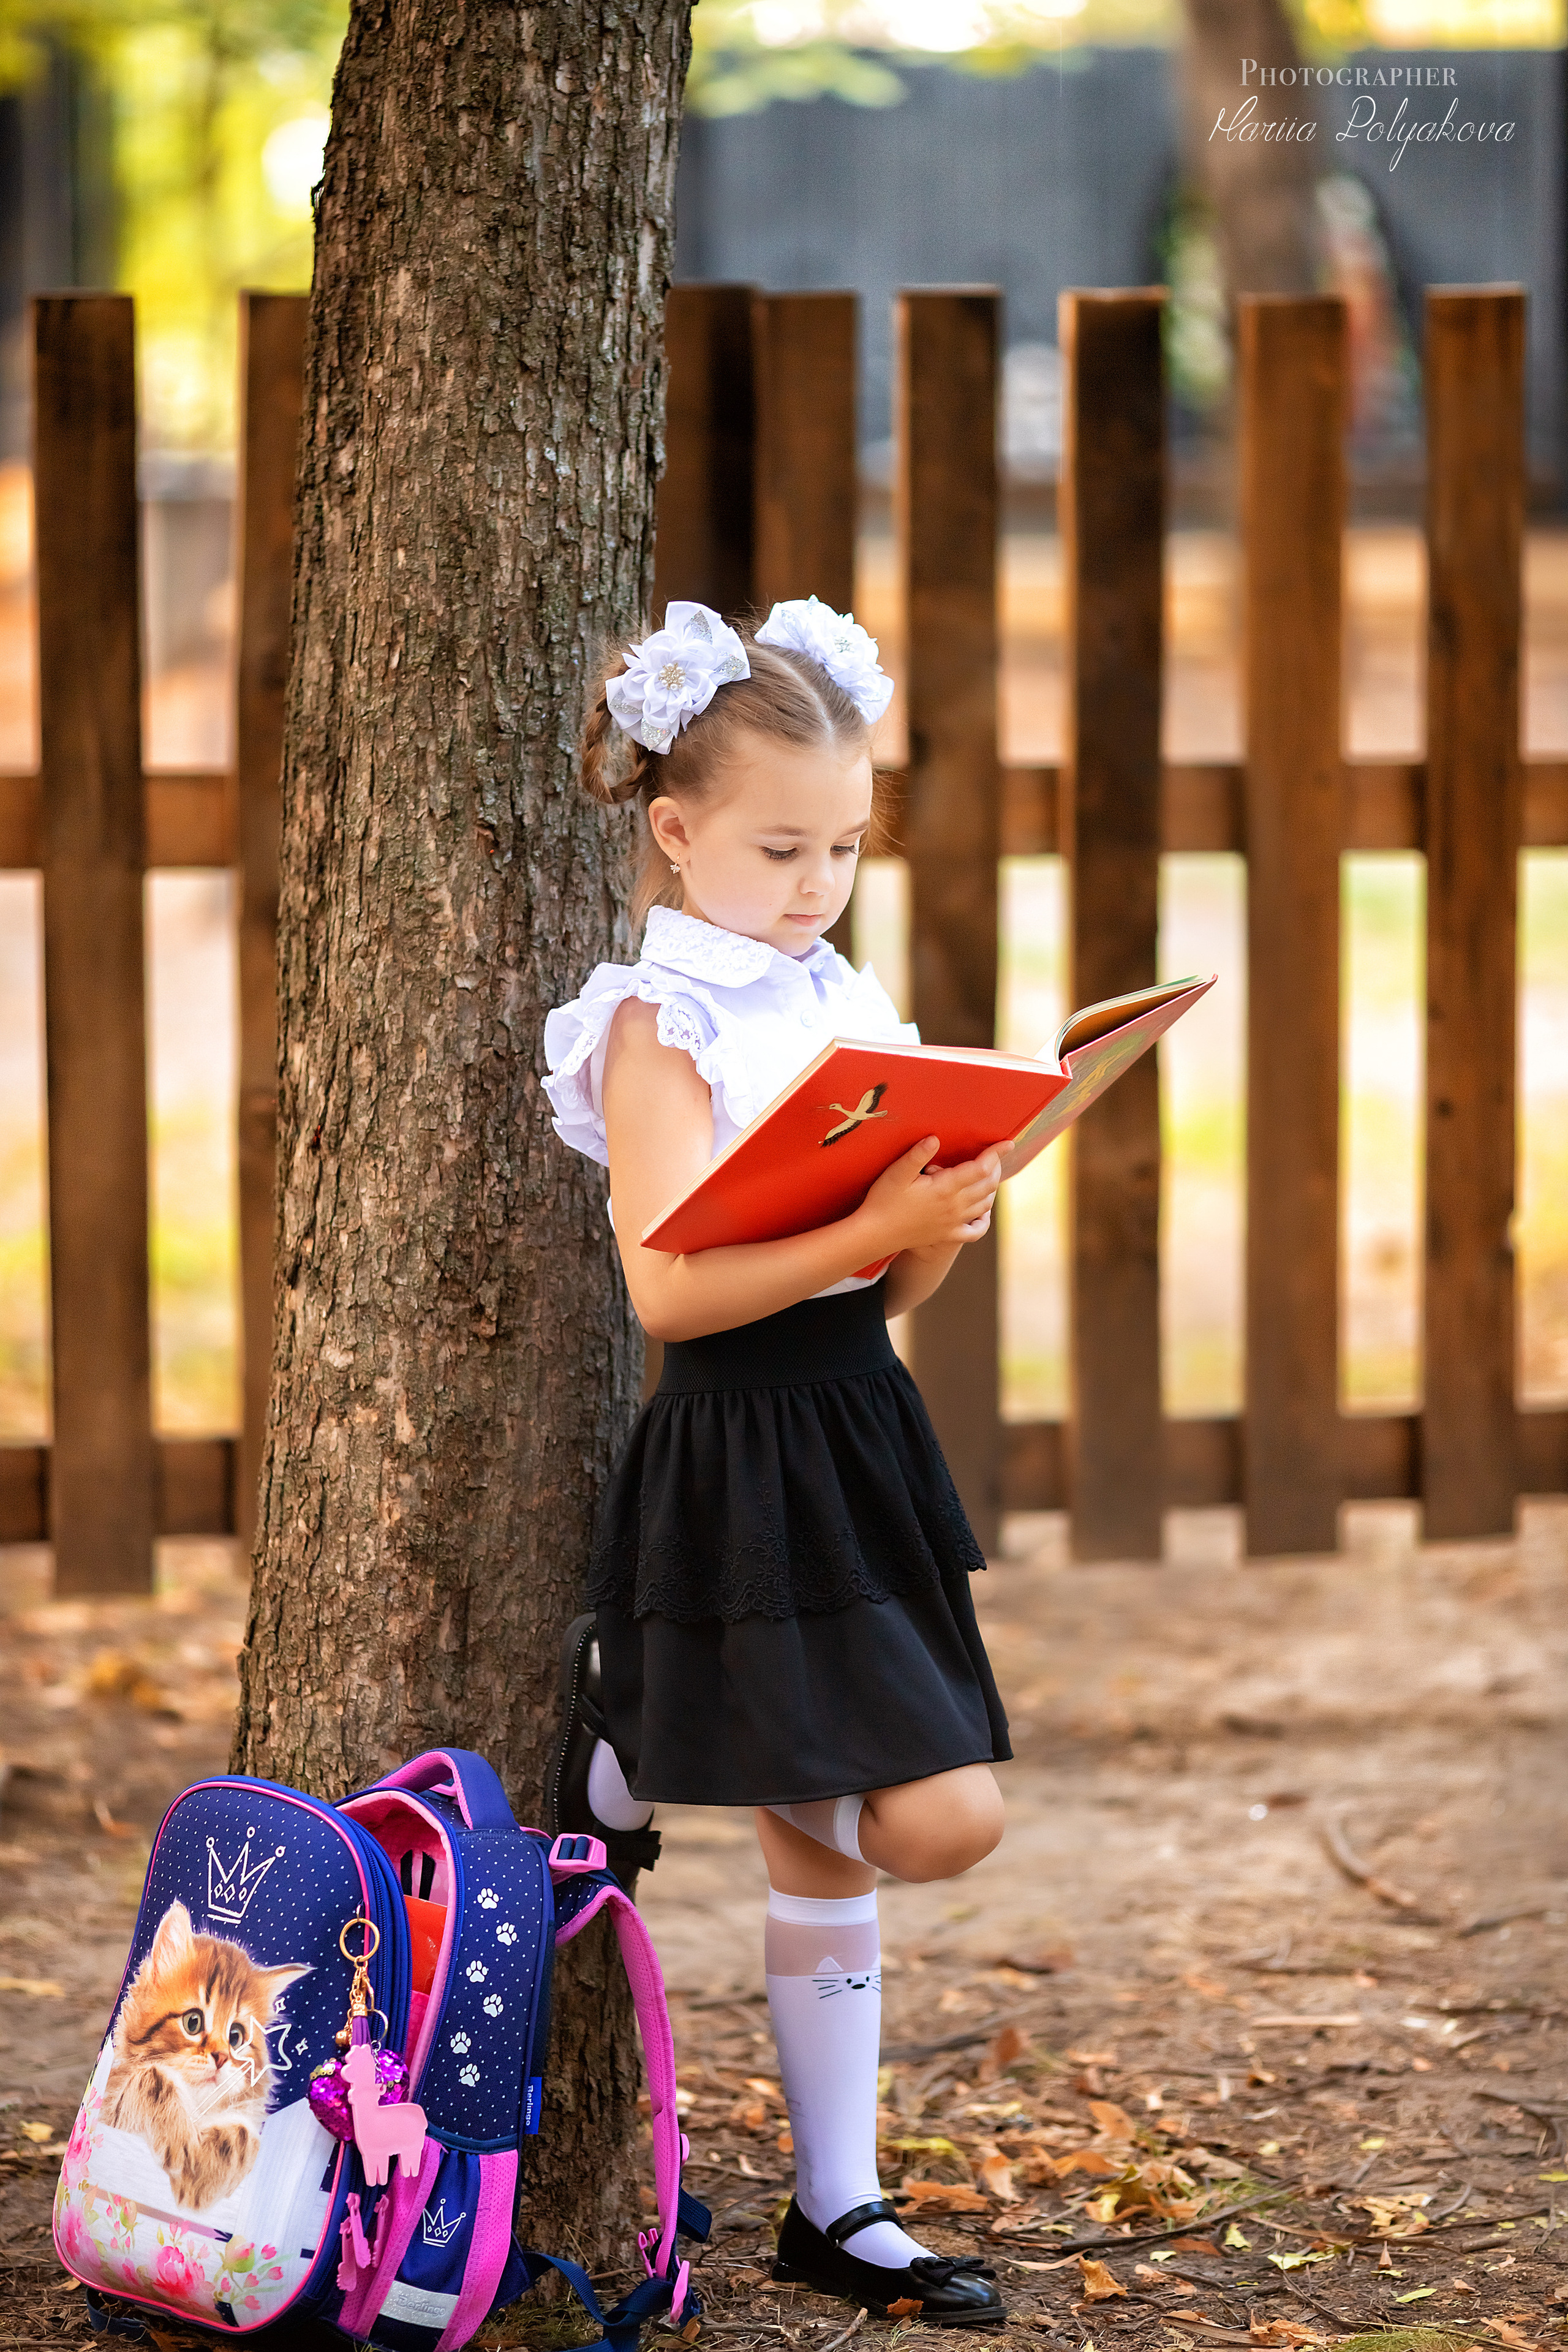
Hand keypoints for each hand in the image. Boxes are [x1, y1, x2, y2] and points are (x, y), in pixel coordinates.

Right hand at [854, 1137, 1001, 1258]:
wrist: (874, 1234)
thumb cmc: (883, 1201)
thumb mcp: (897, 1172)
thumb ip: (917, 1154)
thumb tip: (936, 1138)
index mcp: (945, 1188)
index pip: (980, 1168)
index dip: (995, 1154)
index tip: (1008, 1142)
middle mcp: (955, 1207)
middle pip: (987, 1185)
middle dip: (996, 1168)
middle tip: (995, 1155)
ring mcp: (953, 1223)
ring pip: (984, 1205)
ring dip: (991, 1189)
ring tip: (989, 1176)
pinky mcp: (947, 1236)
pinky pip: (975, 1231)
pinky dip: (984, 1220)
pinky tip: (983, 1212)